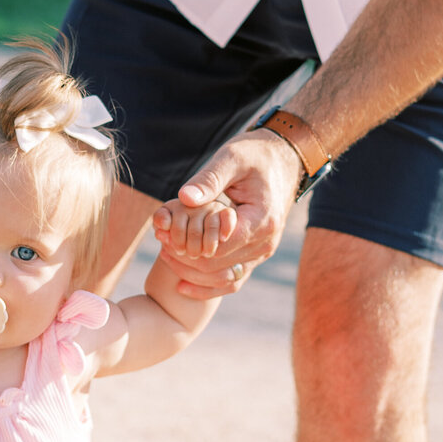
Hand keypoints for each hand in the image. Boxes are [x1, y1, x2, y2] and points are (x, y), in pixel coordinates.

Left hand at [153, 132, 302, 297]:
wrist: (283, 160)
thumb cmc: (255, 155)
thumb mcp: (231, 158)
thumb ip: (208, 179)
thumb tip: (183, 198)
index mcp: (260, 220)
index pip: (218, 247)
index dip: (187, 245)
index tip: (162, 235)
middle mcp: (265, 242)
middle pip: (218, 266)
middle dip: (185, 259)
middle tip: (159, 244)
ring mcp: (263, 252)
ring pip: (224, 279)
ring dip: (193, 273)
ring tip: (165, 256)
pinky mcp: (257, 255)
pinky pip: (233, 280)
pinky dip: (208, 286)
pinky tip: (182, 286)